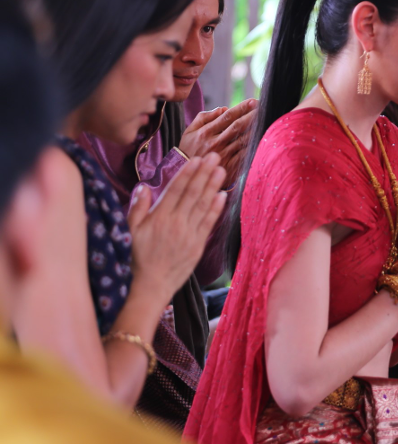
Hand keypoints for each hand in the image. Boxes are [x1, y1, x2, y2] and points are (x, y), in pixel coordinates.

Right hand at [127, 153, 226, 302]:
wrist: (149, 288)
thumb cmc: (135, 259)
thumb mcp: (129, 232)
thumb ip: (137, 208)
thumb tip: (144, 186)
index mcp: (159, 218)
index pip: (176, 190)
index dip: (188, 173)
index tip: (196, 159)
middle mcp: (176, 223)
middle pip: (193, 194)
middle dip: (204, 173)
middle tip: (214, 156)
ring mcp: (189, 235)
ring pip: (203, 206)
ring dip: (213, 186)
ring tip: (221, 170)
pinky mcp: (197, 246)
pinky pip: (208, 224)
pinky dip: (215, 209)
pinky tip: (222, 196)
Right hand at [178, 99, 257, 183]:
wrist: (188, 174)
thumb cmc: (189, 149)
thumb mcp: (190, 131)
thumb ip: (204, 117)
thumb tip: (224, 108)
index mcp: (206, 132)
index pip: (227, 116)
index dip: (242, 108)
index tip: (254, 102)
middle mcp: (215, 143)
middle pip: (238, 126)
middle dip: (252, 116)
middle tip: (265, 108)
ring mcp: (223, 155)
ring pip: (243, 140)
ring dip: (256, 130)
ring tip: (267, 121)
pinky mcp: (230, 167)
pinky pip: (245, 155)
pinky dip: (254, 147)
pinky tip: (263, 140)